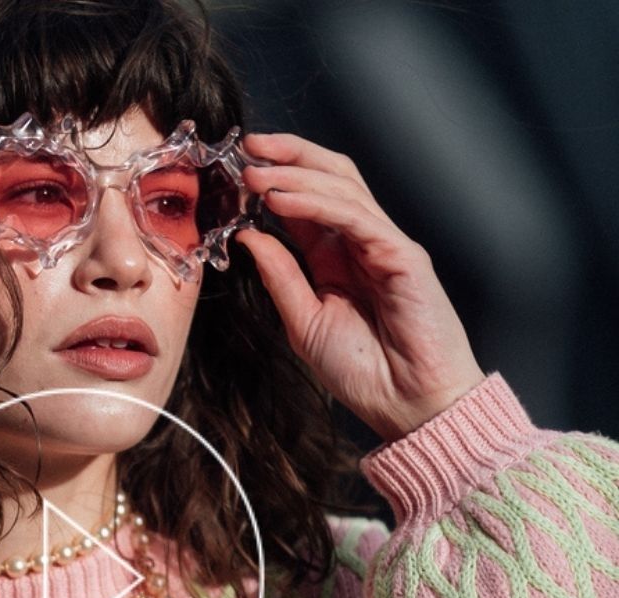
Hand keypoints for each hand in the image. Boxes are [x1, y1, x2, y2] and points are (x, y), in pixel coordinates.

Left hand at [236, 133, 486, 441]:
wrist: (407, 405)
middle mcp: (362, 243)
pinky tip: (283, 199)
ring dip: (294, 175)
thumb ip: (280, 276)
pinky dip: (318, 204)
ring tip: (254, 171)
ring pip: (342, 188)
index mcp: (338, 258)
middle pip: (329, 178)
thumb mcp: (304, 322)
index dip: (275, 179)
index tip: (237, 167)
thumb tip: (250, 235)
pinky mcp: (402, 256)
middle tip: (246, 146)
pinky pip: (356, 218)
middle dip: (287, 157)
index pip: (306, 202)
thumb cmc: (364, 371)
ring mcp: (385, 245)